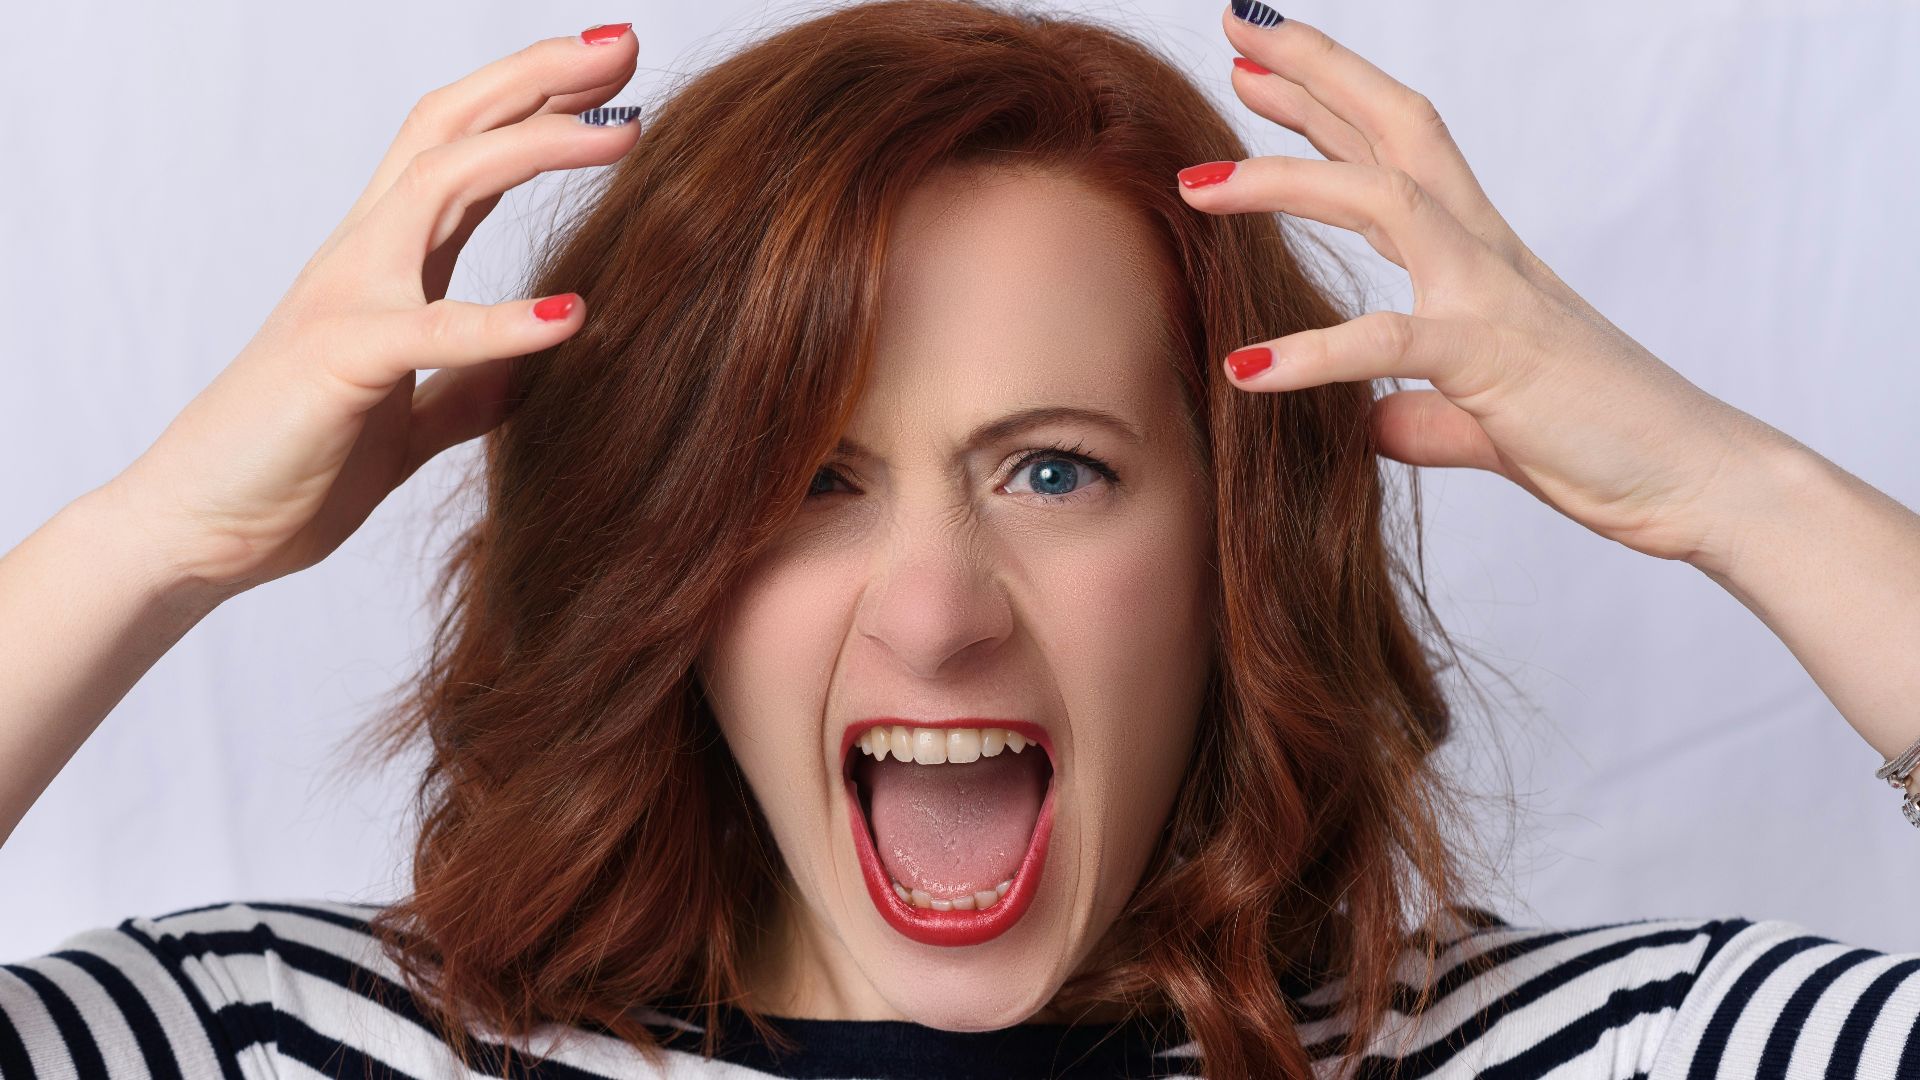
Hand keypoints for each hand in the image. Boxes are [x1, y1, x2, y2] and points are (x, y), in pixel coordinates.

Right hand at [101, 24, 643, 599]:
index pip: (465, 151)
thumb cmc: (290, 466)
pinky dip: (504, 322)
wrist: (197, 531)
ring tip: (626, 139)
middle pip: (452, 127)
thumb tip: (535, 369)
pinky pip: (430, 331)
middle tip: (626, 46)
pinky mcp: (340, 363)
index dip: (535, 103)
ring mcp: (347, 298)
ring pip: (441, 182)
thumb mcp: (406, 420)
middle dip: (538, 78)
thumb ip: (466, 388)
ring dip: (537, 149)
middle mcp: (364, 257)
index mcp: (384, 265)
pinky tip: (572, 315)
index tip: (615, 78)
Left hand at [1178, 10, 1798, 568]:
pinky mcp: (1494, 361)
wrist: (1699, 482)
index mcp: (1484, 257)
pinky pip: (1391, 344)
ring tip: (1195, 185)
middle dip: (1316, 71)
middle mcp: (1487, 254)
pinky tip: (1246, 370)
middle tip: (1236, 27)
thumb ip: (1424, 416)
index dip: (1330, 102)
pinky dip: (1314, 354)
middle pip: (1396, 127)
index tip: (1259, 68)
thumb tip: (1374, 426)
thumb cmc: (1605, 440)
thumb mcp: (1486, 421)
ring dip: (1285, 180)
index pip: (1398, 152)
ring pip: (1384, 198)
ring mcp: (1492, 297)